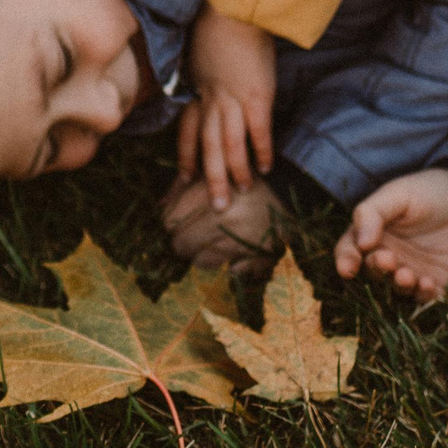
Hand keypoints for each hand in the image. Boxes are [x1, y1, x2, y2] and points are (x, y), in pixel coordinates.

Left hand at [160, 172, 286, 276]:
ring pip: (201, 262)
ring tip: (218, 240)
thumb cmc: (239, 182)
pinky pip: (231, 272)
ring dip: (205, 255)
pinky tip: (239, 249)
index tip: (179, 223)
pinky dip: (233, 264)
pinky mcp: (257, 256)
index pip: (169, 221)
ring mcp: (239, 239)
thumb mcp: (210, 175)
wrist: (288, 190)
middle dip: (184, 242)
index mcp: (207, 192)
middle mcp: (222, 217)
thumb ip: (181, 189)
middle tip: (197, 234)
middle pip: (181, 245)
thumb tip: (159, 209)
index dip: (171, 224)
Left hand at [176, 9, 275, 211]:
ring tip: (240, 192)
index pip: (188, 130)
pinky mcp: (256, 95)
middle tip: (215, 205)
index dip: (186, 155)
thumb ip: (201, 69)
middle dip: (210, 177)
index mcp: (197, 89)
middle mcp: (212, 100)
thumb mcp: (200, 50)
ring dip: (235, 171)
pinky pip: (258, 130)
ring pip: (230, 145)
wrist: (233, 7)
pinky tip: (266, 167)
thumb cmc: (219, 22)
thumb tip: (203, 76)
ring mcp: (233, 99)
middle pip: (208, 146)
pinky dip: (261, 150)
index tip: (183, 177)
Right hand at [333, 170, 447, 304]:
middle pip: (372, 271)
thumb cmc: (434, 190)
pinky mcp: (438, 284)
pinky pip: (425, 298)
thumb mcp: (400, 193)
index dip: (345, 260)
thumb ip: (373, 212)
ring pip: (396, 288)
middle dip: (376, 269)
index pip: (350, 249)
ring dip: (398, 285)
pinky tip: (429, 283)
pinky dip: (423, 296)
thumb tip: (361, 243)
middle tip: (388, 260)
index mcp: (375, 231)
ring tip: (408, 275)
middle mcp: (390, 254)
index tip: (348, 268)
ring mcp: (413, 270)